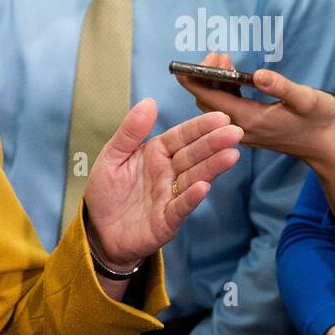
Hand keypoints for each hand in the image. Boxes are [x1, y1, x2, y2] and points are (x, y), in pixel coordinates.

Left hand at [82, 98, 242, 269]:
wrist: (98, 231)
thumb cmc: (106, 192)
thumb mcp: (112, 156)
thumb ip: (130, 132)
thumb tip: (149, 102)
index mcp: (156, 154)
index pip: (181, 137)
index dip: (200, 127)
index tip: (221, 117)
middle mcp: (168, 173)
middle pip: (194, 155)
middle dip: (215, 143)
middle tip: (236, 132)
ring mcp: (170, 196)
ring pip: (194, 178)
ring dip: (212, 167)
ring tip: (230, 155)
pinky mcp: (167, 220)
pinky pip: (180, 207)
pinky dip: (191, 198)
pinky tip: (203, 187)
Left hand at [177, 54, 334, 168]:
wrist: (328, 147)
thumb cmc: (321, 121)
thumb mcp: (307, 100)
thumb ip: (282, 87)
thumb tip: (258, 74)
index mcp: (250, 119)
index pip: (210, 99)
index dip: (193, 82)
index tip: (179, 67)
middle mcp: (240, 127)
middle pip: (208, 101)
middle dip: (204, 76)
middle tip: (215, 53)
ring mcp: (243, 130)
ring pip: (217, 105)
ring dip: (214, 82)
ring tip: (223, 58)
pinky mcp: (250, 128)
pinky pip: (228, 108)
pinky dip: (225, 90)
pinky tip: (231, 74)